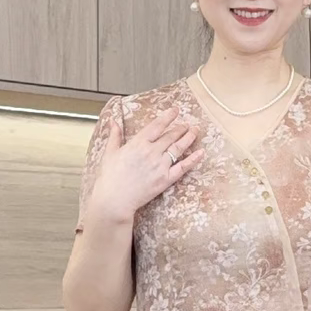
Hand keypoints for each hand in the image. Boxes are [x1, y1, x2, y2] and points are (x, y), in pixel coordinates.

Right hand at [88, 105, 203, 225]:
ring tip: (195, 131)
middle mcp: (151, 151)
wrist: (115, 199)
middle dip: (180, 128)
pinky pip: (183, 167)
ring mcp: (160, 165)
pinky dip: (193, 159)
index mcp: (138, 143)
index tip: (175, 111)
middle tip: (187, 124)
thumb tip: (114, 122)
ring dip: (188, 138)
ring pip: (178, 148)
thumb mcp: (110, 153)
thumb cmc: (110, 178)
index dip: (168, 117)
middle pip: (170, 136)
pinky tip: (201, 152)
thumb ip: (115, 136)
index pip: (157, 125)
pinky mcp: (165, 179)